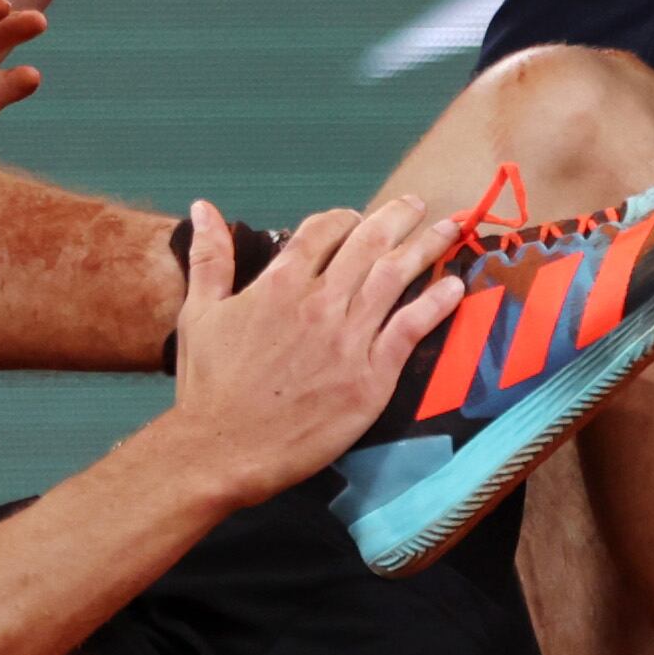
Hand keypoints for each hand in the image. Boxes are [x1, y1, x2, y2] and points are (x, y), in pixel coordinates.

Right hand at [148, 199, 464, 507]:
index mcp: (279, 285)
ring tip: (448, 228)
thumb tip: (203, 207)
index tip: (355, 218)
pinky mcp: (370, 377)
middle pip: (367, 245)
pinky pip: (409, 330)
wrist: (223, 449)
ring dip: (425, 247)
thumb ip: (209, 258)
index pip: (321, 232)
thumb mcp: (199, 313)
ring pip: (395, 278)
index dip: (342, 219)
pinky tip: (454, 286)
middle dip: (396, 218)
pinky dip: (435, 304)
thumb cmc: (208, 386)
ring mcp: (348, 340)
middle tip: (415, 205)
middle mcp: (319, 303)